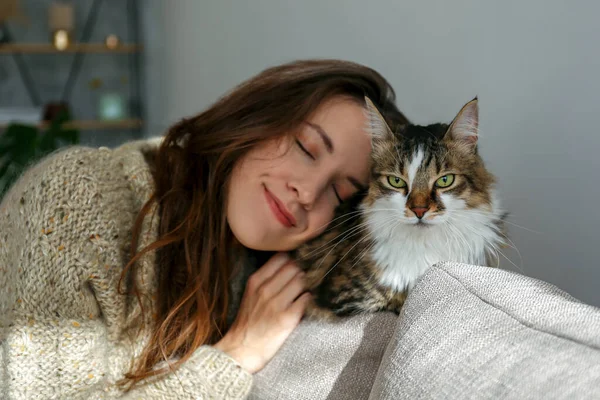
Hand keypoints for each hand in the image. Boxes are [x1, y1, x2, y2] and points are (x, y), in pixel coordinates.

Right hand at [214, 252, 310, 372]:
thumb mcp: (251, 294)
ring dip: (307, 285)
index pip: (281, 257)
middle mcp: (266, 289)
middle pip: (294, 267)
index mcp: (256, 281)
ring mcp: (276, 304)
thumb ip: (266, 278)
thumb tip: (289, 264)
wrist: (241, 350)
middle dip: (302, 271)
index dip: (292, 259)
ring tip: (306, 291)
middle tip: (306, 279)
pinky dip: (309, 299)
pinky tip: (305, 303)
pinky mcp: (287, 318)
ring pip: (302, 281)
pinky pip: (306, 299)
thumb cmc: (248, 322)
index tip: (296, 265)